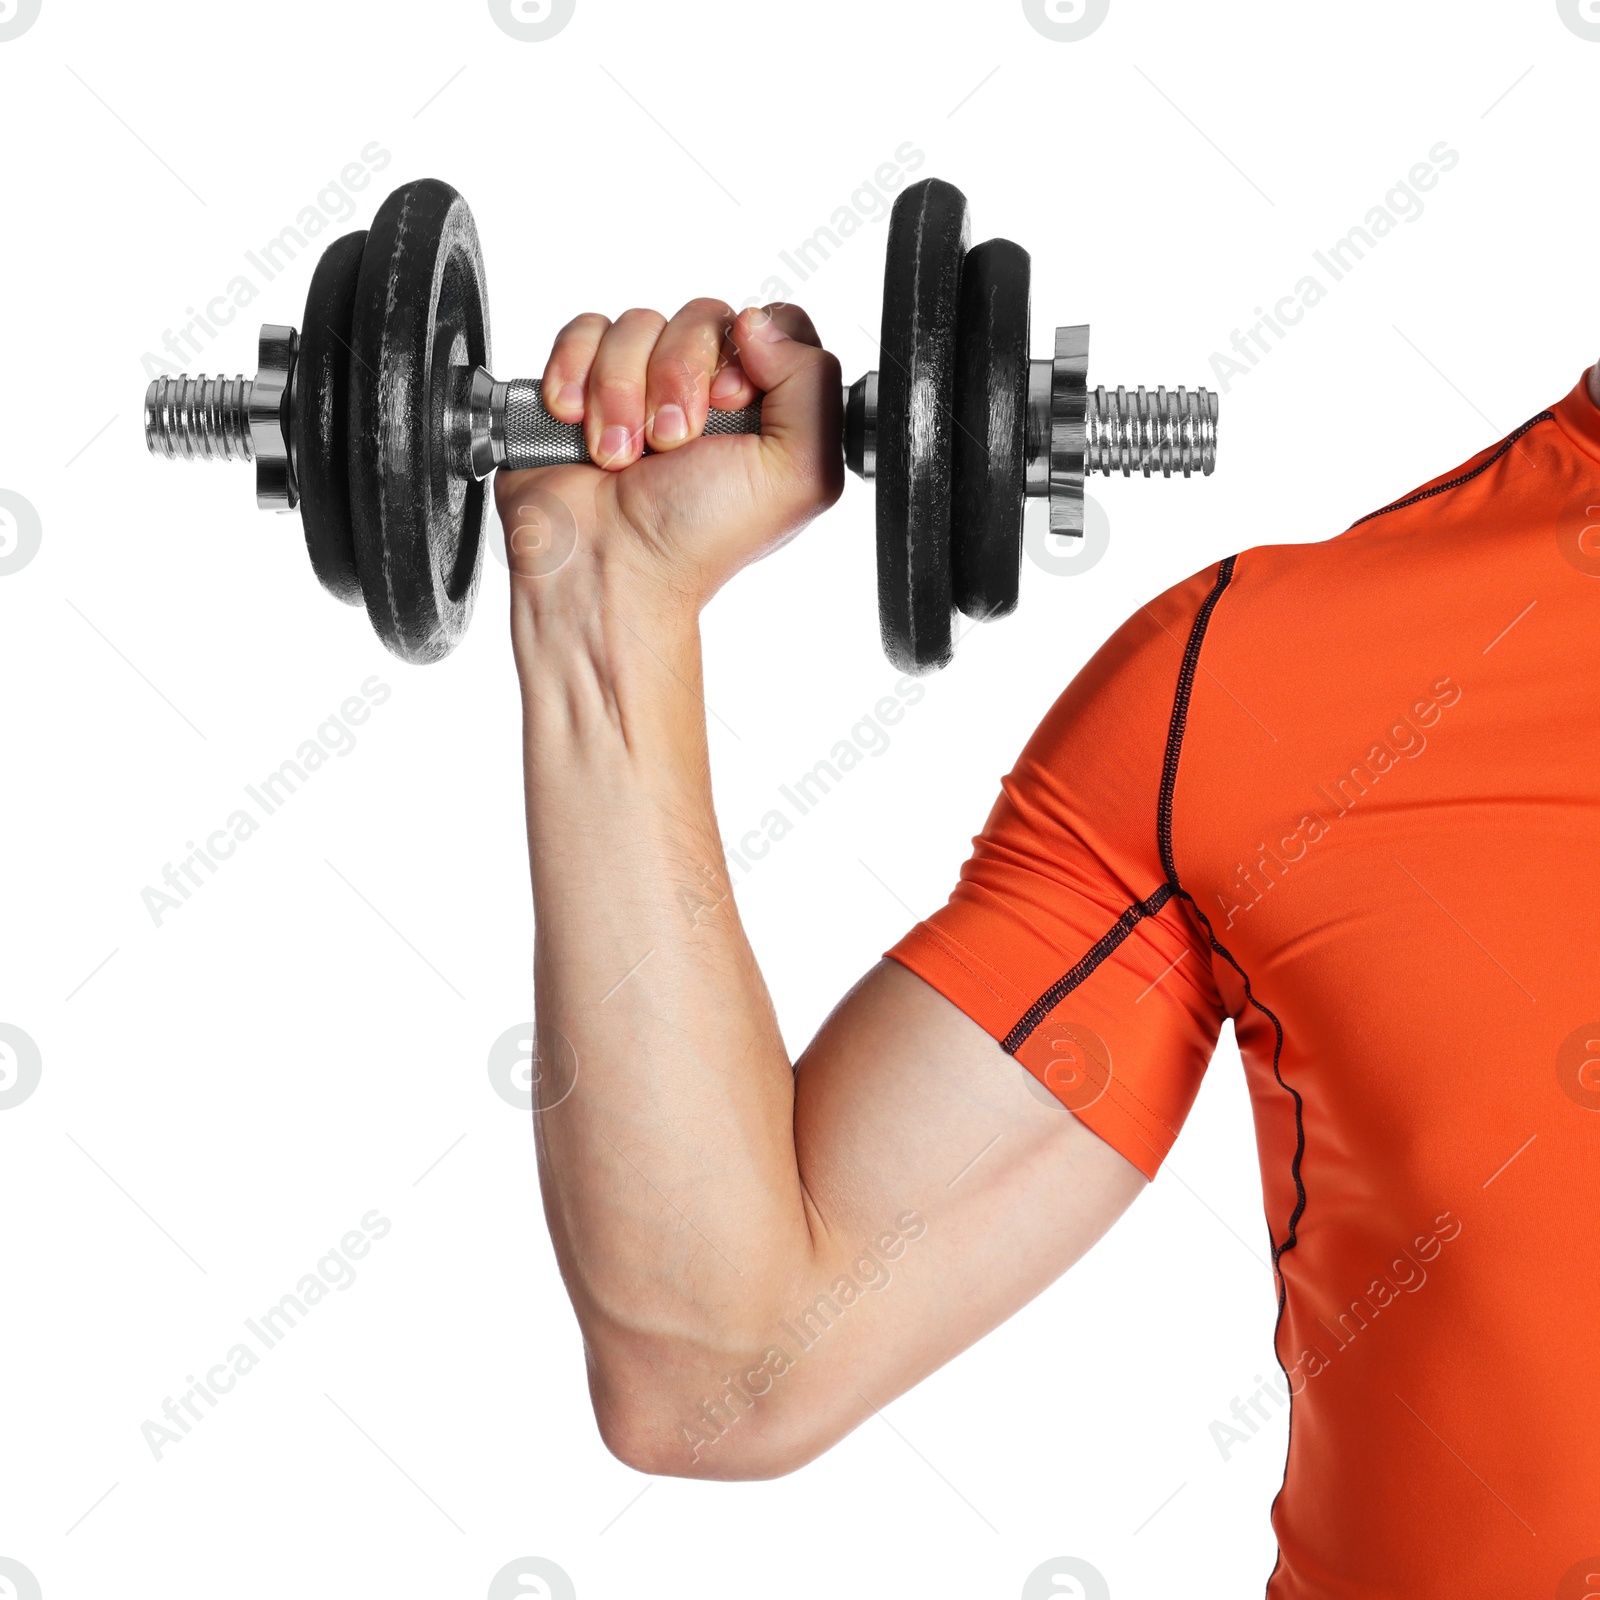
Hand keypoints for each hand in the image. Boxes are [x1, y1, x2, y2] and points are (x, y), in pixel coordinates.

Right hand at [493, 299, 843, 615]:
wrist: (606, 569)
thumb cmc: (697, 538)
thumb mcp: (798, 474)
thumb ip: (814, 385)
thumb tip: (763, 323)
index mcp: (766, 408)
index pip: (775, 323)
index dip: (751, 352)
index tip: (729, 403)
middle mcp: (707, 392)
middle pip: (704, 317)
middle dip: (678, 378)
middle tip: (671, 443)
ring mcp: (644, 384)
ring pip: (638, 324)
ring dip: (622, 392)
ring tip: (619, 456)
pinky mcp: (583, 382)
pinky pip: (583, 331)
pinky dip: (576, 376)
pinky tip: (579, 427)